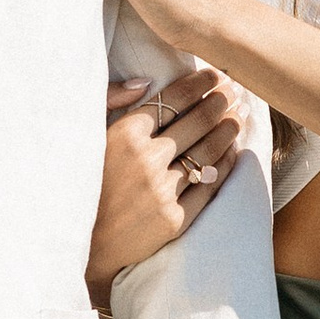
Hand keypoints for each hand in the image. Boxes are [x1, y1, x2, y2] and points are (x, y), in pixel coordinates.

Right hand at [88, 67, 250, 306]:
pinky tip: (233, 153)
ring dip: (229, 130)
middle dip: (221, 102)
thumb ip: (109, 101)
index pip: (173, 100)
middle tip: (234, 93)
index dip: (199, 84)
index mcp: (124, 135)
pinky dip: (225, 166)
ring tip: (239, 118)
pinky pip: (210, 186)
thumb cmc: (82, 184)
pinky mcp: (174, 219)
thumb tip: (144, 81)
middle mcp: (146, 160)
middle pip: (197, 122)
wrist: (80, 243)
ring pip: (209, 152)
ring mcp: (162, 191)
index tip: (214, 76)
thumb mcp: (85, 136)